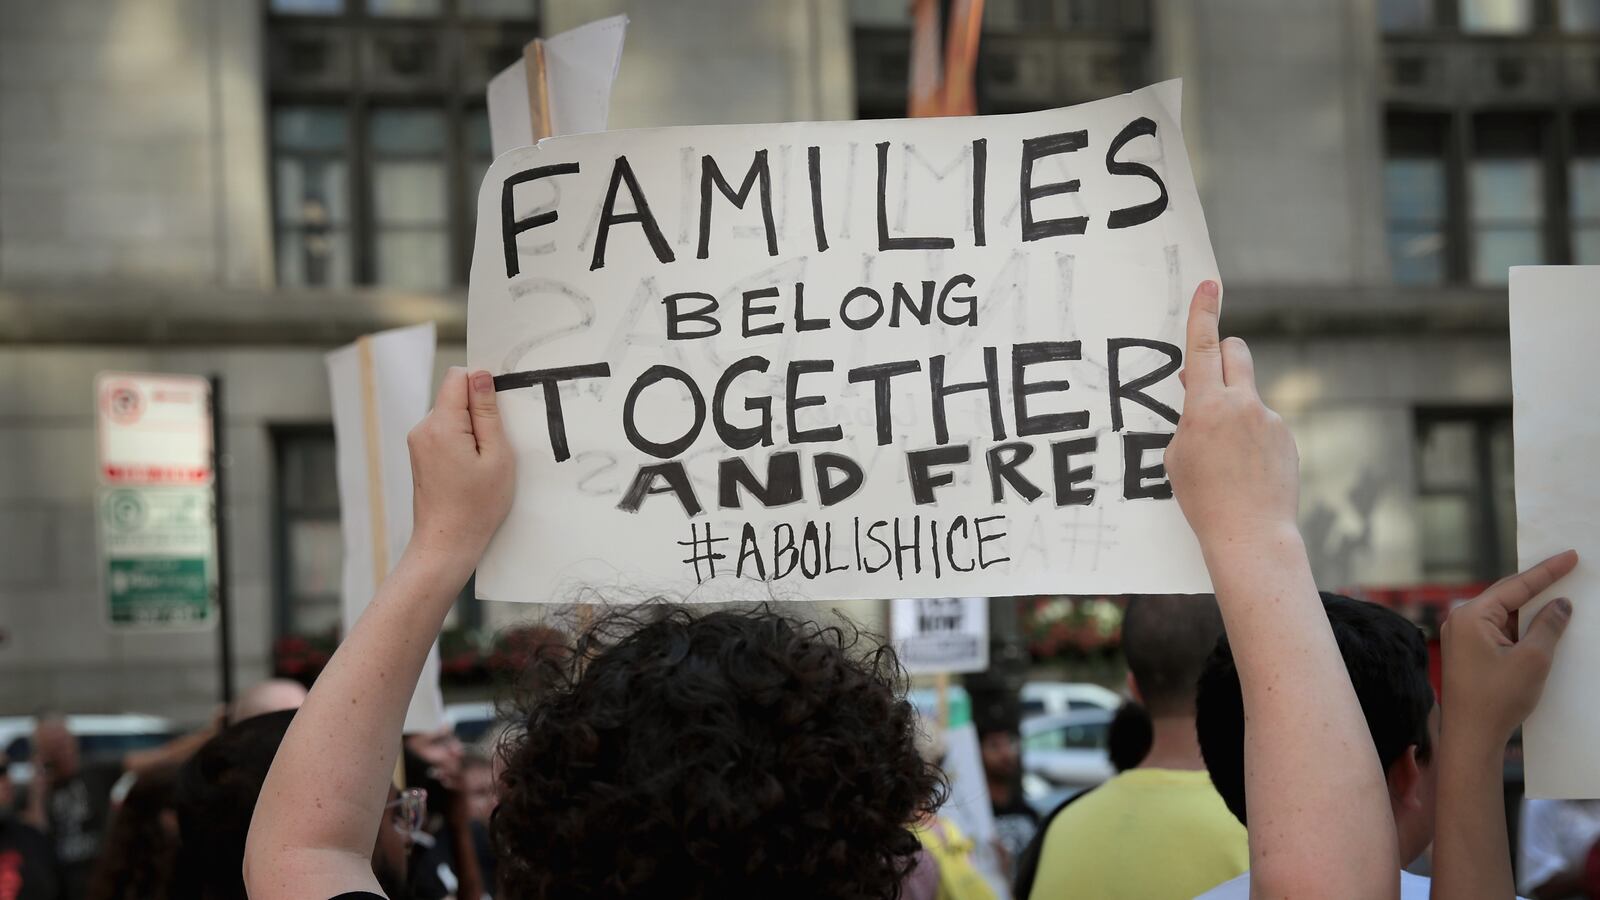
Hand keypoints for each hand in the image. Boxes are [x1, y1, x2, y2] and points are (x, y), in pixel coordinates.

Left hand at [407, 368, 514, 564]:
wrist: (446, 542)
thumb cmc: (476, 506)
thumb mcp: (496, 456)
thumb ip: (487, 412)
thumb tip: (481, 375)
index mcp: (441, 425)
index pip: (458, 377)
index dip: (481, 386)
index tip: (497, 413)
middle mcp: (423, 428)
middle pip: (455, 396)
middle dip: (478, 412)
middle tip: (494, 447)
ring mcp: (418, 441)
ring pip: (451, 414)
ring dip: (471, 429)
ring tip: (482, 463)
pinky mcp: (420, 452)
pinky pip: (444, 431)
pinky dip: (461, 441)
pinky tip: (470, 468)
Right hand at [1164, 281, 1299, 550]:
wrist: (1250, 534)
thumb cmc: (1202, 499)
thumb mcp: (1177, 455)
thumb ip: (1189, 418)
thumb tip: (1201, 394)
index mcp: (1206, 407)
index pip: (1202, 347)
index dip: (1204, 312)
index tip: (1209, 283)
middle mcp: (1242, 405)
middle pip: (1235, 351)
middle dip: (1222, 352)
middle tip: (1208, 373)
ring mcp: (1269, 420)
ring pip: (1247, 394)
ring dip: (1234, 409)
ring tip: (1226, 457)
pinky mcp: (1286, 437)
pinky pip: (1263, 424)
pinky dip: (1252, 438)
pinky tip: (1245, 471)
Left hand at [1441, 550, 1576, 746]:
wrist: (1471, 737)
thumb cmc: (1498, 699)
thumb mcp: (1533, 659)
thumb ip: (1548, 625)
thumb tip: (1561, 603)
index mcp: (1471, 616)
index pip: (1515, 585)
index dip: (1547, 571)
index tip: (1570, 556)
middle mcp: (1460, 620)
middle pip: (1507, 596)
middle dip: (1539, 586)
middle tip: (1568, 569)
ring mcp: (1461, 637)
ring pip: (1505, 615)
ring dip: (1532, 610)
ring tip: (1563, 595)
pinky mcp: (1468, 652)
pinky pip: (1499, 631)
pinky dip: (1522, 628)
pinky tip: (1544, 627)